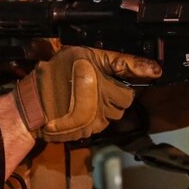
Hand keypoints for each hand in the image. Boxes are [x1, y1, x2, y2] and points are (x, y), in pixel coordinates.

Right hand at [12, 47, 161, 141]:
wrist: (33, 105)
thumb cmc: (56, 74)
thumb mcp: (85, 56)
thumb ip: (118, 61)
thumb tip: (152, 70)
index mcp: (103, 86)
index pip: (130, 91)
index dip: (140, 80)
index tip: (155, 74)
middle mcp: (103, 107)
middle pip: (123, 103)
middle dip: (116, 94)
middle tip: (100, 84)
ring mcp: (96, 122)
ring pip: (113, 114)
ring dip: (106, 106)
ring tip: (89, 95)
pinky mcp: (88, 133)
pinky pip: (100, 124)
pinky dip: (95, 116)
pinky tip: (82, 108)